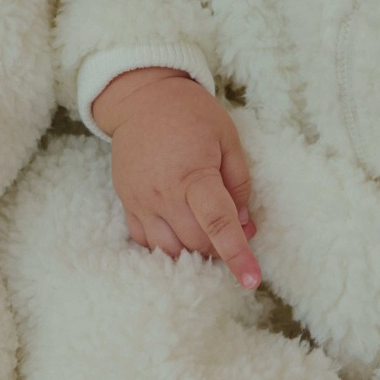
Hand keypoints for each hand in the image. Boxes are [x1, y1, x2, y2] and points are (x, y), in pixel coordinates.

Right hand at [92, 67, 259, 287]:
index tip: (252, 279)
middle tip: (233, 223)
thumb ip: (239, 183)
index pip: (218, 224)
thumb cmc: (191, 114)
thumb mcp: (227, 138)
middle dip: (220, 244)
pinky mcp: (127, 204)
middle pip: (197, 243)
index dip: (237, 254)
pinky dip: (167, 246)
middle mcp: (163, 194)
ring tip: (204, 227)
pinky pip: (146, 242)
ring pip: (170, 250)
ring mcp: (141, 202)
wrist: (142, 99)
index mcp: (193, 175)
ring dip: (193, 249)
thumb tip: (244, 223)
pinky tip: (179, 229)